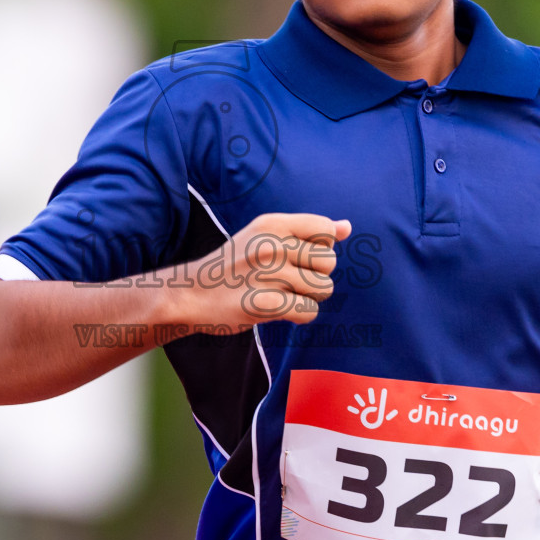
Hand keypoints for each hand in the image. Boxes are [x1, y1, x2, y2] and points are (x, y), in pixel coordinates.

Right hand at [169, 213, 352, 328]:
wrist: (191, 293)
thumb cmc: (235, 265)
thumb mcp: (265, 236)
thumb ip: (307, 231)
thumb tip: (347, 227)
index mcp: (272, 223)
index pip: (326, 230)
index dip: (322, 248)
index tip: (299, 258)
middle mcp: (271, 245)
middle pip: (330, 262)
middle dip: (317, 276)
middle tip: (291, 282)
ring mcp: (266, 275)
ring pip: (323, 289)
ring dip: (309, 298)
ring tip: (283, 296)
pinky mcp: (262, 304)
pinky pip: (309, 311)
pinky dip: (300, 316)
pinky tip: (281, 312)